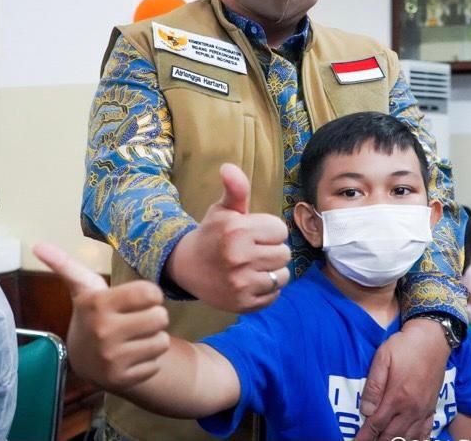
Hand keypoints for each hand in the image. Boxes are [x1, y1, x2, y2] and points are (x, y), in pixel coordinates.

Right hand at [33, 243, 170, 390]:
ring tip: (135, 336)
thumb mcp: (82, 288)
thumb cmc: (93, 314)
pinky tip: (132, 356)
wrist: (85, 361)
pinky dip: (149, 359)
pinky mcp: (122, 380)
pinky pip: (157, 362)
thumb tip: (37, 244)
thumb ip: (65, 264)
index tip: (140, 298)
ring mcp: (112, 359)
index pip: (150, 292)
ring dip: (154, 338)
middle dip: (154, 316)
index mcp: (97, 304)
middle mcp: (103, 332)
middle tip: (137, 319)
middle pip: (161, 317)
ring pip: (162, 341)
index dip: (151, 295)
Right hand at [164, 163, 290, 312]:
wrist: (186, 267)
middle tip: (252, 251)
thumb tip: (229, 166)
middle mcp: (239, 257)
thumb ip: (235, 189)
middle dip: (271, 250)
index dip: (269, 231)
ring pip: (282, 275)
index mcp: (237, 230)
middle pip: (284, 253)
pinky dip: (266, 289)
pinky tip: (249, 281)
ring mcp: (241, 283)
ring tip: (253, 266)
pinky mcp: (243, 304)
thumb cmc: (212, 234)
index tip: (253, 233)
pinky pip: (274, 295)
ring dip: (271, 271)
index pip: (280, 230)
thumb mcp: (222, 209)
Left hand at [353, 318, 449, 440]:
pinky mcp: (432, 406)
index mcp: (397, 397)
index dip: (365, 436)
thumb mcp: (383, 358)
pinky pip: (426, 431)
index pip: (377, 424)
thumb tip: (366, 411)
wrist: (433, 339)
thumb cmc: (404, 346)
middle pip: (392, 435)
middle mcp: (411, 409)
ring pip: (408, 437)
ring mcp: (424, 410)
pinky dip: (417, 440)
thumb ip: (374, 385)